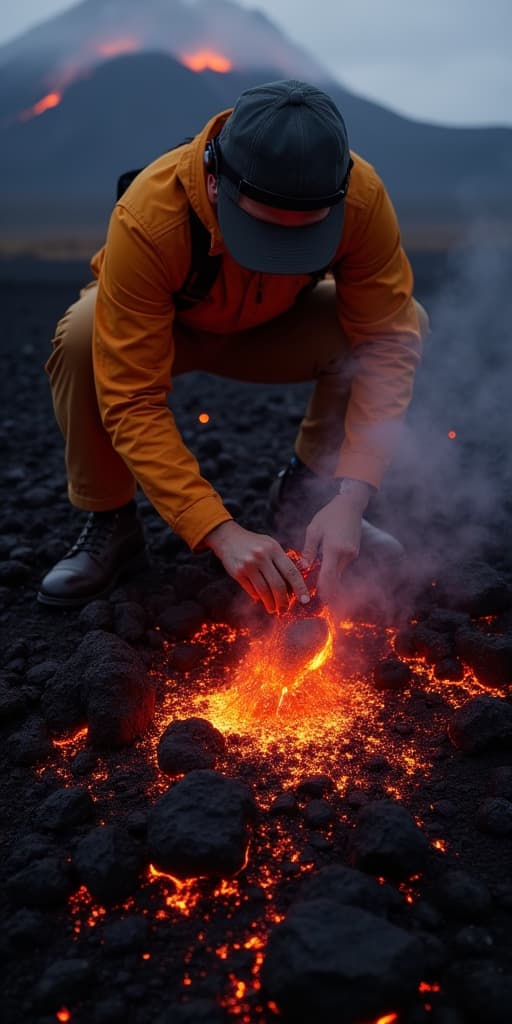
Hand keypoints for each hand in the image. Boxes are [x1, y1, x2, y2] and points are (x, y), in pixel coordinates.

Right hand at [203, 521, 309, 613]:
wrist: (227, 537)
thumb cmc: (253, 543)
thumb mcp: (270, 545)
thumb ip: (282, 561)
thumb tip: (293, 586)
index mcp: (274, 549)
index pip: (291, 572)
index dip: (300, 588)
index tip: (305, 600)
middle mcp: (261, 556)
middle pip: (278, 585)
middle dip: (283, 601)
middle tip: (285, 610)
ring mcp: (248, 565)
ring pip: (264, 591)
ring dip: (270, 604)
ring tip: (273, 609)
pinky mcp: (237, 572)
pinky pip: (251, 590)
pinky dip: (258, 597)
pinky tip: (261, 599)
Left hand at [302, 487, 368, 603]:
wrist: (350, 505)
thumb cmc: (329, 515)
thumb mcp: (314, 530)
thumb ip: (309, 550)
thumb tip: (304, 567)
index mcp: (334, 549)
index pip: (328, 576)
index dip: (322, 590)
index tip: (314, 600)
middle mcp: (346, 555)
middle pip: (335, 579)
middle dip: (325, 590)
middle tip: (313, 600)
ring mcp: (352, 554)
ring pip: (339, 574)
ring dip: (329, 581)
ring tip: (316, 588)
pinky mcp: (354, 553)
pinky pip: (342, 567)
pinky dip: (333, 572)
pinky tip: (324, 573)